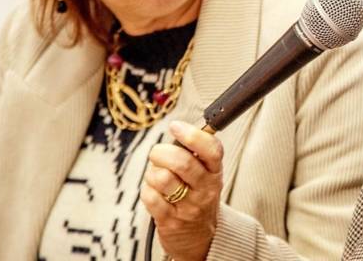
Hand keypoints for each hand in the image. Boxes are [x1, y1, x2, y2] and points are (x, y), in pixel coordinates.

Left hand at [141, 120, 223, 260]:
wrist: (199, 236)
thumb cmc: (197, 195)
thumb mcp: (206, 173)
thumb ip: (194, 152)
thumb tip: (177, 129)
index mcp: (215, 172)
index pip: (211, 150)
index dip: (192, 135)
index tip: (175, 126)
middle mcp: (205, 189)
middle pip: (182, 162)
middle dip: (162, 152)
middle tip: (157, 153)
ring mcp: (189, 207)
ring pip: (162, 178)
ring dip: (152, 172)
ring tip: (157, 175)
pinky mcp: (170, 221)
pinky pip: (150, 196)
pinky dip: (147, 189)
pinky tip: (155, 192)